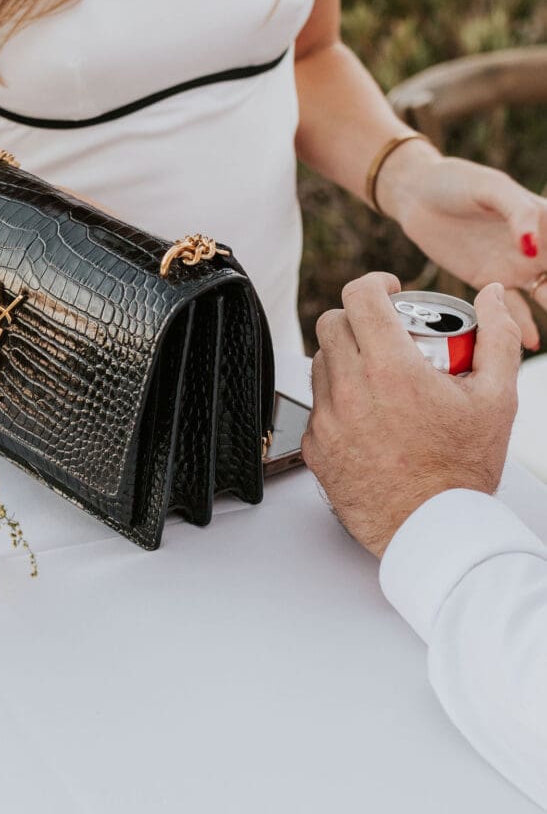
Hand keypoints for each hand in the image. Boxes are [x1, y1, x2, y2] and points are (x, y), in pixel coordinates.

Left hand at [301, 271, 521, 558]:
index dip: (374, 283)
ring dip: (343, 356)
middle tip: (384, 333)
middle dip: (358, 318)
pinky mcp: (316, 447)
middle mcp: (350, 388)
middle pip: (332, 323)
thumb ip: (498, 337)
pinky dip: (336, 399)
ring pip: (320, 362)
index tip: (390, 290)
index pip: (359, 296)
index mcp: (391, 368)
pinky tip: (366, 413)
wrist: (432, 530)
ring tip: (378, 375)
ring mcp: (328, 419)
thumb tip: (490, 295)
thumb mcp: (497, 399)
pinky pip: (316, 405)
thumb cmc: (463, 470)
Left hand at [378, 142, 546, 350]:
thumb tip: (532, 246)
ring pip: (546, 295)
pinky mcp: (489, 281)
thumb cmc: (455, 180)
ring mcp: (515, 265)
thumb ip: (518, 213)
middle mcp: (537, 245)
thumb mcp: (490, 187)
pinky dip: (523, 326)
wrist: (415, 194)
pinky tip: (531, 342)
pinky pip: (512, 308)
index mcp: (545, 218)